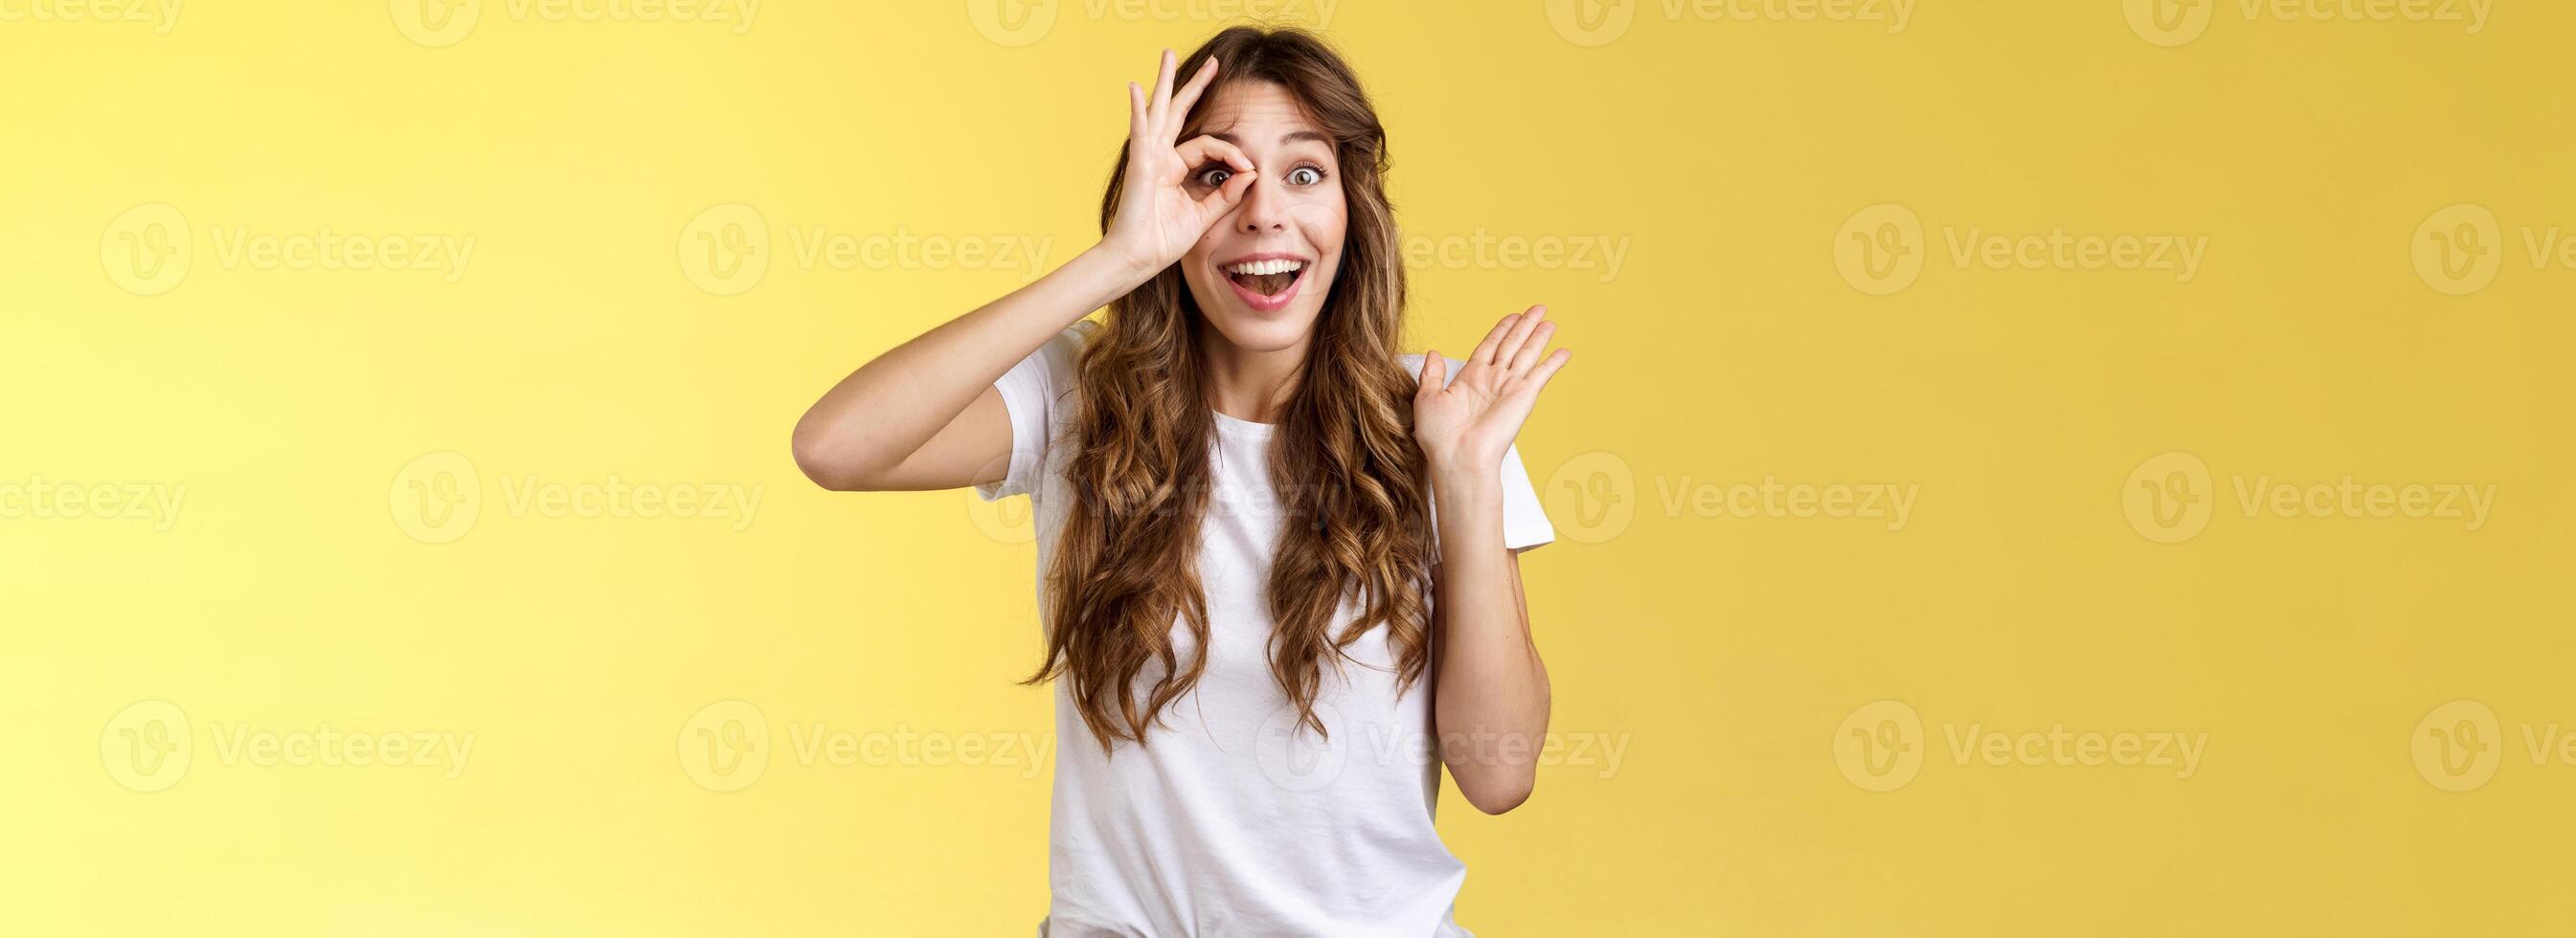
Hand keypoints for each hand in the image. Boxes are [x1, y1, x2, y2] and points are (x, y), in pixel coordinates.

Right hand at [1099, 50, 1256, 275]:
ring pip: (1160, 112)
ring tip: (1167, 55)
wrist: (1138, 260)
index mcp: (1173, 169)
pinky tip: (1137, 88)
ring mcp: (1148, 158)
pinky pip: (1140, 132)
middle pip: (1179, 113)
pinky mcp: (1139, 165)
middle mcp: (1160, 157)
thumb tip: (1251, 174)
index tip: (1250, 167)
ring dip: (1164, 82)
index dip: (1233, 152)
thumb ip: (1226, 195)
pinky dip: (1138, 110)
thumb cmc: (1162, 241)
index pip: (1209, 145)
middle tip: (1212, 63)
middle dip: (1195, 86)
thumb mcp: (1204, 215)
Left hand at [1414, 305, 1572, 473]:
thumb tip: (1433, 353)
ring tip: (1549, 321)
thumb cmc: (1440, 436)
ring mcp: (1509, 388)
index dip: (1502, 329)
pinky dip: (1553, 362)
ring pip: (1527, 353)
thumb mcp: (1426, 398)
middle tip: (1538, 308)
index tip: (1513, 316)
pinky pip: (1541, 374)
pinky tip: (1564, 351)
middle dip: (1524, 325)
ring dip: (1538, 336)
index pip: (1490, 346)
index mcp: (1470, 379)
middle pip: (1512, 344)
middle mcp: (1492, 381)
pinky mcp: (1523, 396)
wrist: (1458, 458)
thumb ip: (1431, 374)